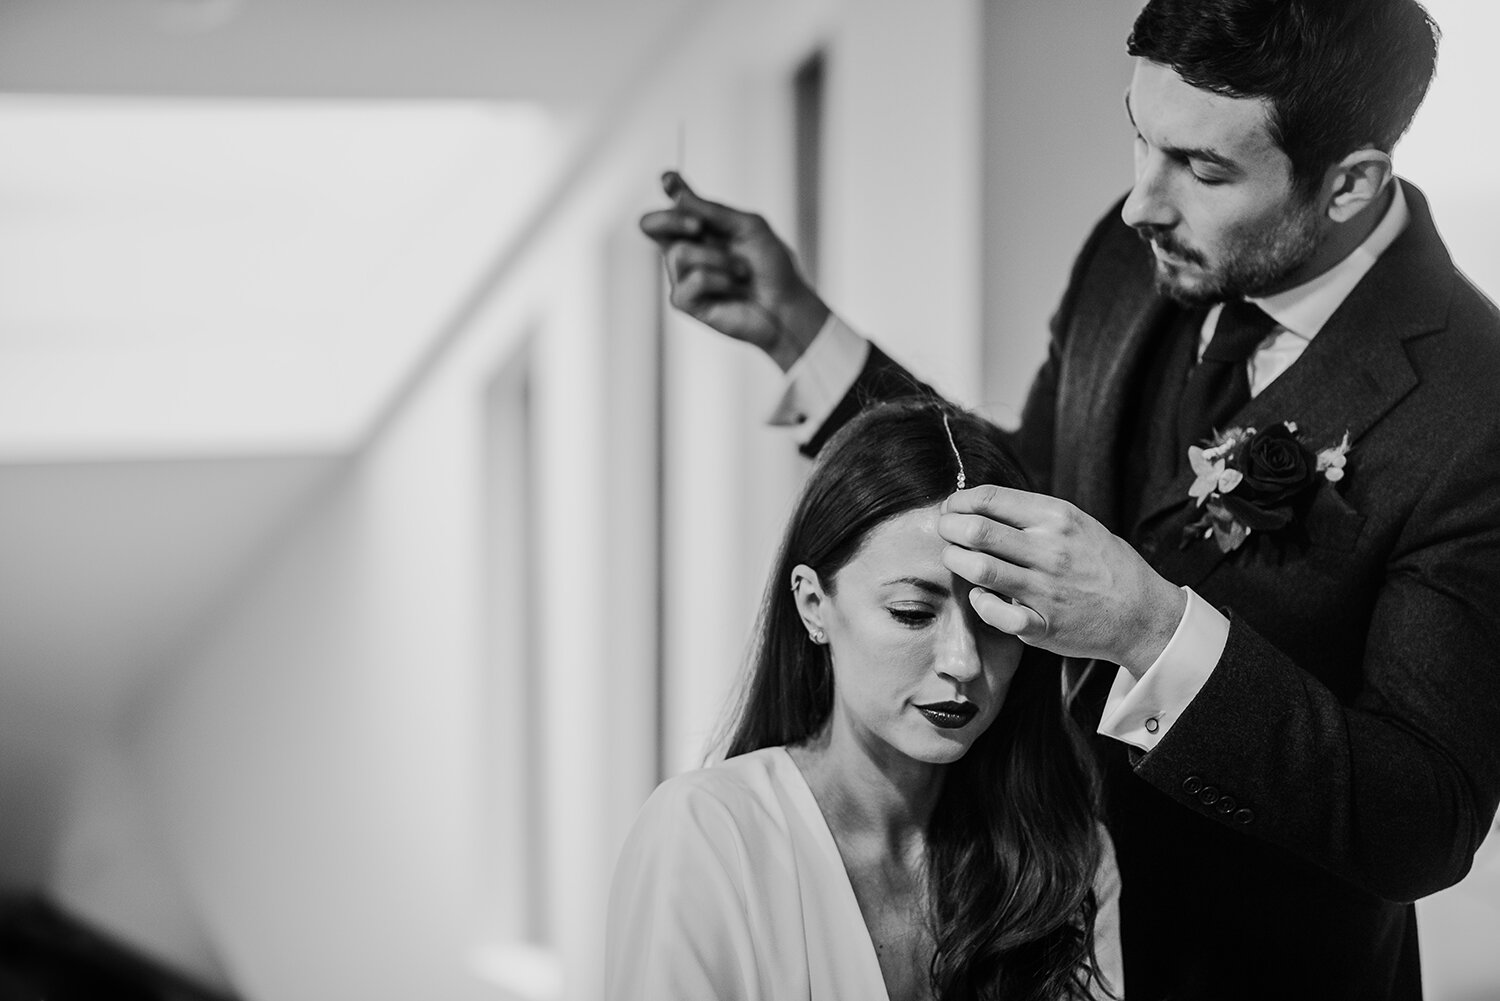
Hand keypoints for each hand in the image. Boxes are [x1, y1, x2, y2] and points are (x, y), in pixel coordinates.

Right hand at [639, 171, 829, 370]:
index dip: (669, 187)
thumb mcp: (748, 227)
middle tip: (697, 225)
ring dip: (718, 258)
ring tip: (741, 271)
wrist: (785, 304)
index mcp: (701, 227)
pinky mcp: (686, 302)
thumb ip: (713, 211)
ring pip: (678, 253)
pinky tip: (734, 288)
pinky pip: (693, 279)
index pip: (676, 202)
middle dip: (670, 219)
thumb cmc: (772, 266)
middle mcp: (687, 248)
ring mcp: (683, 276)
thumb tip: (678, 196)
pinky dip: (720, 280)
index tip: (669, 179)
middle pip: (650, 225)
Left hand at [937, 485, 1186, 675]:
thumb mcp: (1077, 523)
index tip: (952, 507)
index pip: (991, 498)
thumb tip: (980, 504)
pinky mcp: (1042, 624)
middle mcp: (1050, 550)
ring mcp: (1045, 589)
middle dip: (948, 528)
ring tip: (954, 558)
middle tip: (945, 531)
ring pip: (978, 568)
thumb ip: (1033, 515)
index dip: (960, 501)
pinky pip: (995, 612)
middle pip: (976, 530)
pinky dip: (979, 602)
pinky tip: (980, 595)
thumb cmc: (1102, 563)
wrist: (1142, 613)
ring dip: (954, 561)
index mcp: (1057, 518)